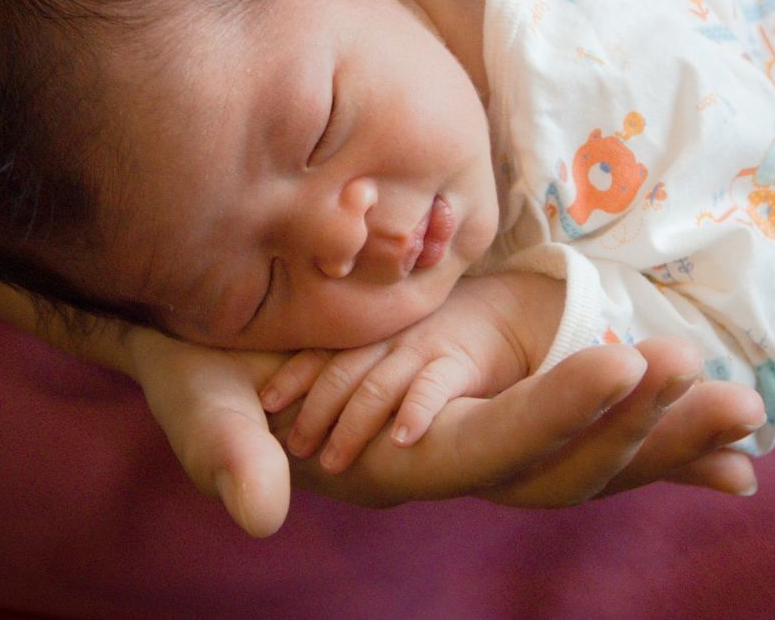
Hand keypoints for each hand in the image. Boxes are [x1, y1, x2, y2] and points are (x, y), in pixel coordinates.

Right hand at [125, 327, 765, 535]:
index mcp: (393, 462)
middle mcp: (450, 467)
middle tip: (735, 398)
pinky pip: (587, 438)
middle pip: (561, 471)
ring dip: (667, 441)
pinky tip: (723, 444)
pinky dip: (655, 442)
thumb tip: (263, 511)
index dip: (554, 409)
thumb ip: (223, 448)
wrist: (229, 355)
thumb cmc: (208, 370)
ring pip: (587, 463)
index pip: (488, 446)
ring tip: (748, 411)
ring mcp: (481, 444)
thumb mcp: (199, 400)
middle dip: (646, 436)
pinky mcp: (498, 412)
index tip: (623, 357)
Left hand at [261, 274, 561, 473]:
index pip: (321, 351)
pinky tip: (402, 440)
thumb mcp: (392, 339)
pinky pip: (434, 387)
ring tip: (333, 461)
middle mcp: (389, 339)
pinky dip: (417, 411)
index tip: (264, 404)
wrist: (509, 313)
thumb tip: (295, 405)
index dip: (292, 376)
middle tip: (292, 448)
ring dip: (353, 424)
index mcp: (368, 334)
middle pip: (341, 371)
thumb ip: (354, 359)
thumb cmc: (437, 335)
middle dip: (314, 411)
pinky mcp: (460, 362)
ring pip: (379, 384)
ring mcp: (423, 348)